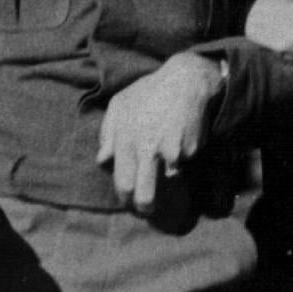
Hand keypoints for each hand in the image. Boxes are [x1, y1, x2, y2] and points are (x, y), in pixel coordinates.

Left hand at [97, 54, 224, 211]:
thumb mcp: (119, 105)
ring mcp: (170, 152)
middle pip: (145, 196)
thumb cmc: (149, 92)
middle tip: (147, 211)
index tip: (129, 201)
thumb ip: (107, 134)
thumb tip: (103, 161)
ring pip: (166, 185)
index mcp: (126, 140)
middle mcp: (147, 149)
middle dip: (146, 209)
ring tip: (165, 181)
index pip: (123, 184)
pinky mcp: (189, 151)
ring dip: (166, 190)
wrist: (186, 81)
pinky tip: (180, 146)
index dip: (126, 199)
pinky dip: (182, 163)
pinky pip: (183, 166)